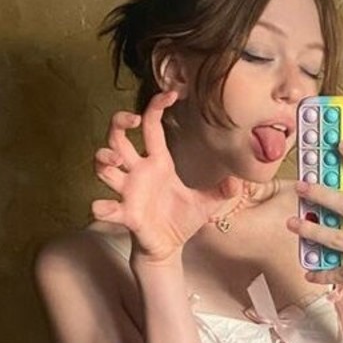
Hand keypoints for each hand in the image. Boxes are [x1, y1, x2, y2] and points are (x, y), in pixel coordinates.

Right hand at [91, 91, 242, 262]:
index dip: (155, 106)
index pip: (151, 126)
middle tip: (131, 120)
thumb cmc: (181, 221)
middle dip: (118, 123)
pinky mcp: (125, 214)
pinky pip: (106, 208)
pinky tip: (102, 206)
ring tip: (115, 160)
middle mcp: (138, 173)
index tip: (170, 94)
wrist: (168, 248)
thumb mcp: (207, 203)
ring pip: (104, 167)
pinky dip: (101, 207)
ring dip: (104, 159)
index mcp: (157, 163)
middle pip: (117, 138)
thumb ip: (222, 190)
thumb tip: (240, 181)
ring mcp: (128, 193)